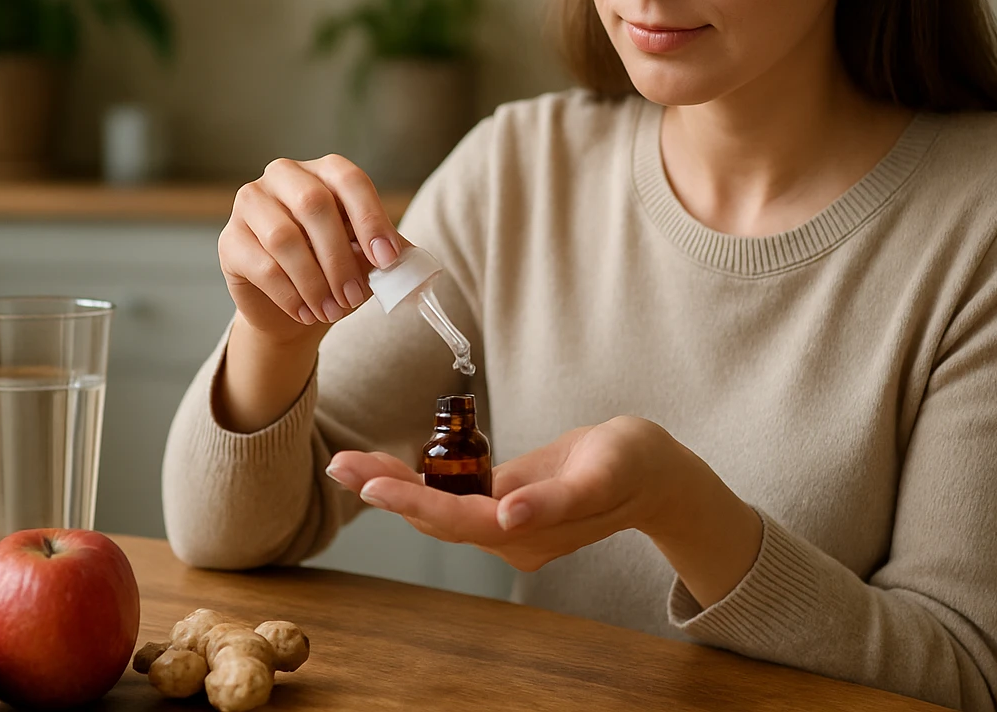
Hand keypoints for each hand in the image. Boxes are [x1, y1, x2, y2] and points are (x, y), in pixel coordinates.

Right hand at [219, 154, 404, 344]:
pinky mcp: (230, 239)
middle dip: (339, 258)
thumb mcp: (368, 259)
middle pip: (314, 205)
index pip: (349, 180)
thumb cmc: (336, 271)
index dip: (370, 218)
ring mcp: (251, 203)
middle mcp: (285, 176)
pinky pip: (261, 265)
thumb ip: (389, 253)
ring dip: (314, 281)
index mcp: (325, 171)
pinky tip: (306, 312)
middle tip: (354, 296)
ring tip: (332, 311)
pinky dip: (290, 295)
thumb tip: (410, 262)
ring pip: (284, 238)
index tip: (387, 259)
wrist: (296, 306)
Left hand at [326, 416, 682, 572]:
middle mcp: (510, 534)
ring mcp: (506, 520)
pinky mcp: (505, 499)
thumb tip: (508, 518)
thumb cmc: (633, 466)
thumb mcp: (602, 475)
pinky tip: (390, 465)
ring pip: (438, 507)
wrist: (656, 472)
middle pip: (436, 516)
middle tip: (340, 465)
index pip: (458, 519)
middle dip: (386, 491)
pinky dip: (418, 479)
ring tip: (349, 463)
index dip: (413, 501)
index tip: (372, 484)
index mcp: (529, 532)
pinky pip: (452, 493)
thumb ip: (556, 500)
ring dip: (393, 485)